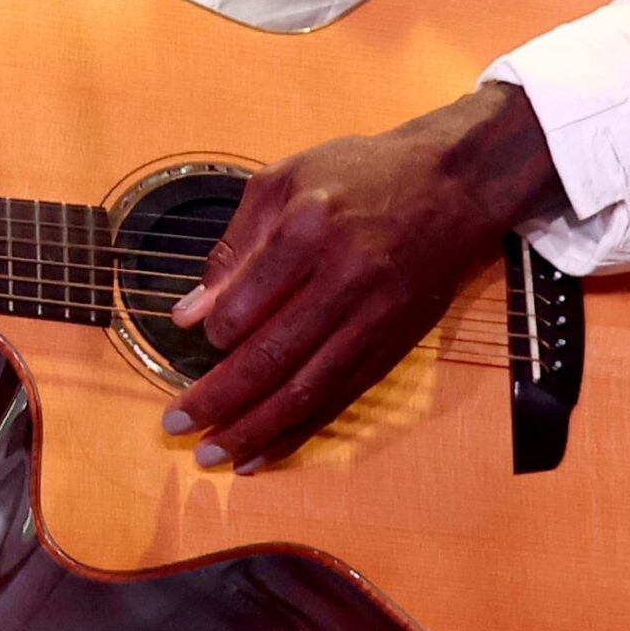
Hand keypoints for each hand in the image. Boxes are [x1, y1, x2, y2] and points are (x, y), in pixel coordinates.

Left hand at [162, 82, 559, 471]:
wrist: (453, 184)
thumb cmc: (359, 174)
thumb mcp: (285, 180)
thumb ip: (234, 246)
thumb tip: (189, 313)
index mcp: (308, 228)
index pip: (246, 303)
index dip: (214, 334)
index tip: (198, 342)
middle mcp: (344, 278)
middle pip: (273, 355)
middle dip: (219, 400)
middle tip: (176, 425)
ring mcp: (374, 317)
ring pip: (307, 388)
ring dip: (255, 429)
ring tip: (213, 456)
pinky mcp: (394, 345)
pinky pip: (340, 397)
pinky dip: (300, 430)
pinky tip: (265, 451)